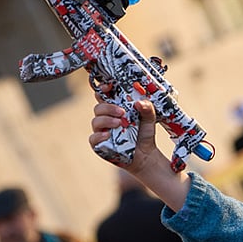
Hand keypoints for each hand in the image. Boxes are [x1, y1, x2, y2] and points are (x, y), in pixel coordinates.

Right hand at [90, 95, 191, 210]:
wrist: (146, 155)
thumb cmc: (144, 134)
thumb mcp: (149, 119)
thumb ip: (147, 108)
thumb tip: (139, 102)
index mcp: (115, 109)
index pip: (104, 96)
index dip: (103, 89)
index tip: (108, 86)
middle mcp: (106, 118)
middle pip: (98, 107)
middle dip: (109, 107)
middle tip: (122, 112)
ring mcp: (102, 131)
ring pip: (95, 121)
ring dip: (106, 120)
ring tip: (120, 123)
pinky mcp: (100, 145)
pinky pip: (93, 138)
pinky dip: (99, 135)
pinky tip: (108, 135)